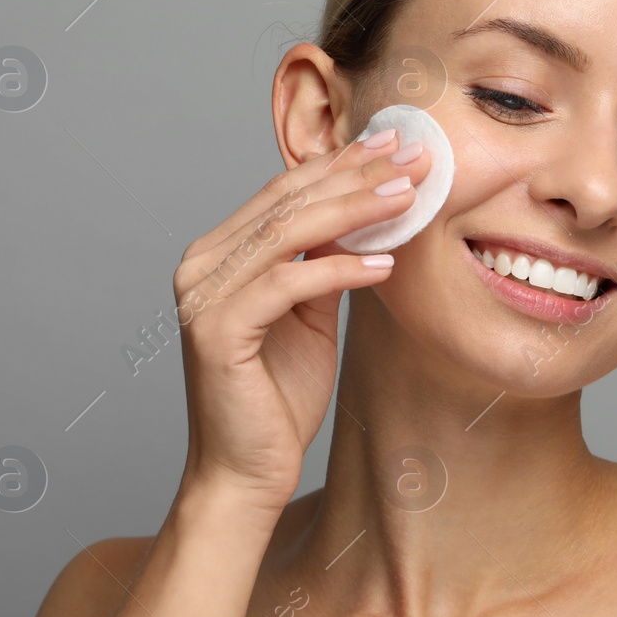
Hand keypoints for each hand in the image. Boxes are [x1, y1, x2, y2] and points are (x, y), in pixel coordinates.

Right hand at [172, 129, 431, 513]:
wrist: (247, 471)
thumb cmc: (277, 397)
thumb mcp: (310, 315)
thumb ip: (324, 264)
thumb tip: (366, 214)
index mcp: (220, 253)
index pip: (285, 191)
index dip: (341, 163)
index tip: (395, 144)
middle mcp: (202, 264)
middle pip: (288, 201)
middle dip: (357, 174)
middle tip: (414, 155)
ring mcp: (202, 294)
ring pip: (288, 232)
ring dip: (355, 209)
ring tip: (407, 196)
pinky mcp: (217, 329)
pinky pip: (287, 283)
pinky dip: (339, 270)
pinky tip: (385, 264)